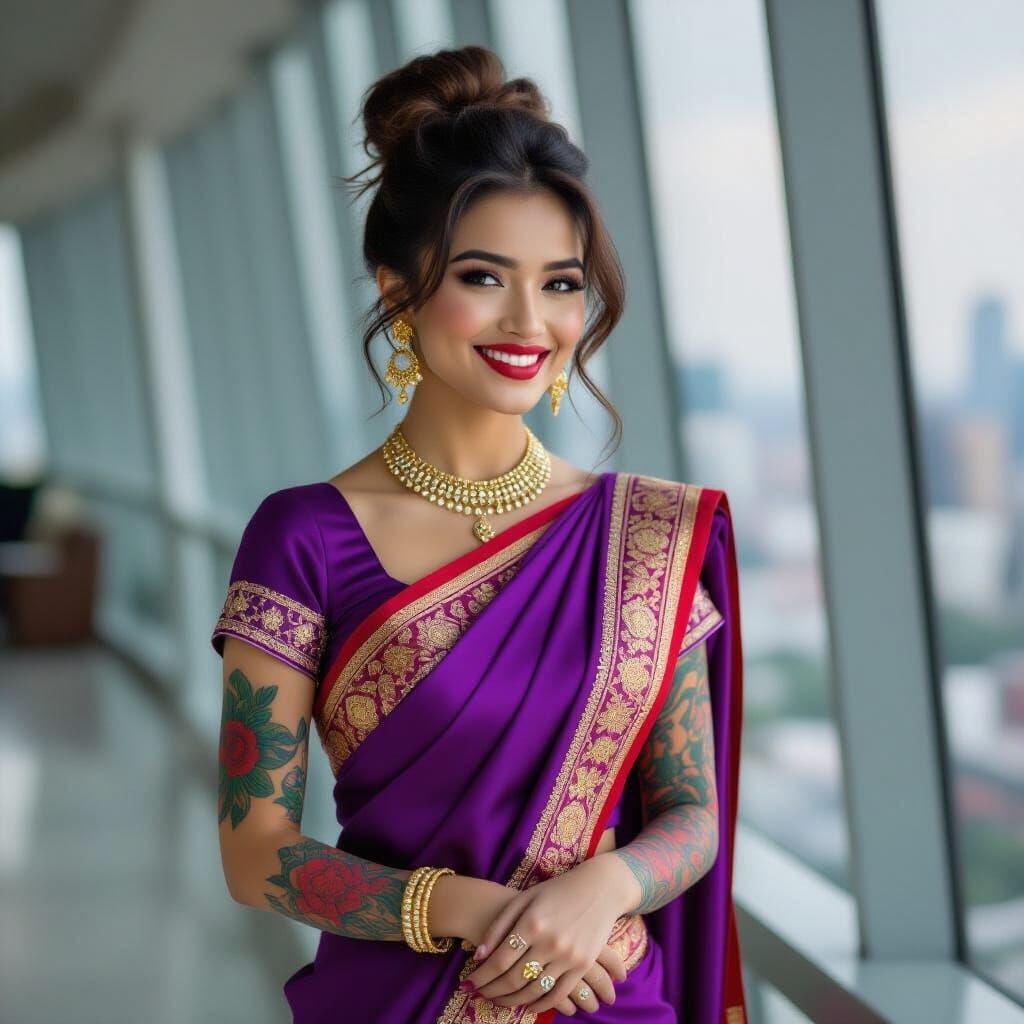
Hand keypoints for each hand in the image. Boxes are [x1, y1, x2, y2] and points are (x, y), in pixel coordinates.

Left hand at [460, 858, 629, 1014]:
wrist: (600, 888)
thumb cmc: (556, 890)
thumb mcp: (524, 898)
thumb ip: (500, 925)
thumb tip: (478, 956)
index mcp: (532, 923)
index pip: (499, 961)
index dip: (481, 977)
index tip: (467, 984)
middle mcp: (550, 942)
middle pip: (514, 979)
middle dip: (491, 990)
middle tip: (479, 994)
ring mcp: (569, 956)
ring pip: (534, 990)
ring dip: (512, 1001)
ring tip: (497, 1001)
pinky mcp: (583, 965)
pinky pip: (559, 993)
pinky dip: (541, 1005)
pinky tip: (527, 1005)